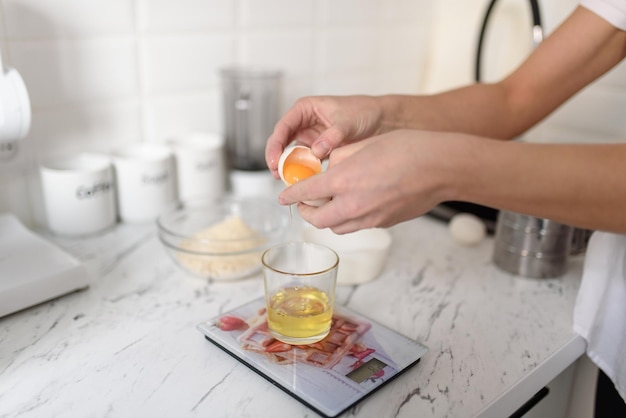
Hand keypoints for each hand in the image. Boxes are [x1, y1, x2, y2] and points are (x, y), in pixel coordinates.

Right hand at [265, 95, 384, 178]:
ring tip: (288, 181)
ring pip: (291, 153)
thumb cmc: (364, 111)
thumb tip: (316, 151)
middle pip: (282, 141)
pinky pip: (305, 162)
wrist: (382, 121)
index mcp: (305, 109)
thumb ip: (332, 136)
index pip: (283, 126)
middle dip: (278, 158)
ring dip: (289, 167)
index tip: (275, 160)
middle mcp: (304, 122)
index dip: (275, 144)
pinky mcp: (318, 150)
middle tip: (278, 174)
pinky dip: (303, 171)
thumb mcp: (347, 122)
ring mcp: (310, 137)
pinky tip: (304, 181)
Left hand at [277, 130, 458, 233]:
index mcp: (343, 181)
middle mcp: (353, 205)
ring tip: (327, 204)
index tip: (282, 197)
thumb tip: (328, 166)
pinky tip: (353, 204)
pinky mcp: (384, 223)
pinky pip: (357, 225)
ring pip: (336, 227)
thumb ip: (339, 158)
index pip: (305, 193)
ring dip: (326, 218)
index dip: (290, 195)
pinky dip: (347, 219)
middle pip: (317, 220)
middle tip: (304, 203)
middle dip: (306, 212)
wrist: (439, 167)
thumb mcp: (362, 144)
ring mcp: (369, 218)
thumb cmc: (406, 149)